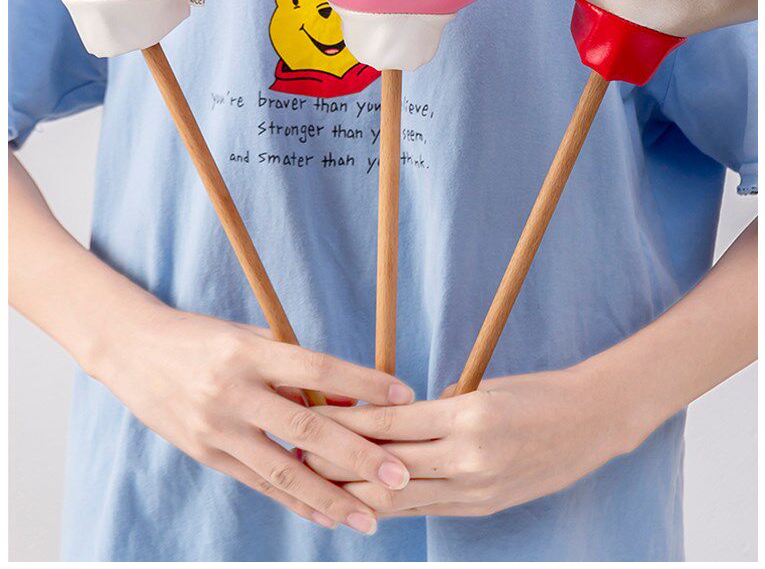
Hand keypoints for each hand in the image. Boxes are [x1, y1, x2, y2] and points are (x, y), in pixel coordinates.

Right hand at [89, 300, 413, 532]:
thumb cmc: (205, 339)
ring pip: (283, 470)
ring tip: (369, 517)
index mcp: (250, 353)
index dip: (362, 383)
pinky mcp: (206, 454)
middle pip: (306, 428)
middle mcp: (234, 392)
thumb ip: (295, 370)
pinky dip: (295, 501)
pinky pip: (259, 482)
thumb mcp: (251, 340)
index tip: (405, 395)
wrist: (134, 351)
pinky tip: (326, 516)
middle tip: (400, 476)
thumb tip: (347, 405)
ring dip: (330, 498)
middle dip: (357, 456)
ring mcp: (217, 428)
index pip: (317, 368)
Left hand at [305, 364, 643, 517]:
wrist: (591, 424)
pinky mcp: (483, 508)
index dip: (347, 424)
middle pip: (386, 467)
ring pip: (400, 499)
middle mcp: (470, 458)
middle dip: (338, 463)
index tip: (313, 417)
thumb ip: (437, 406)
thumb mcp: (484, 386)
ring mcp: (477, 490)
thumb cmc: (535, 393)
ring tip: (321, 481)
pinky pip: (425, 509)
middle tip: (300, 453)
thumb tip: (390, 416)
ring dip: (356, 491)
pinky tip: (364, 498)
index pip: (392, 423)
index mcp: (468, 416)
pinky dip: (391, 503)